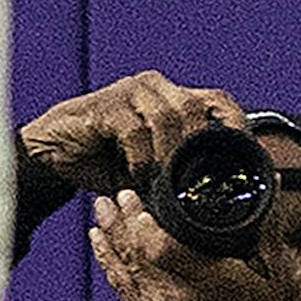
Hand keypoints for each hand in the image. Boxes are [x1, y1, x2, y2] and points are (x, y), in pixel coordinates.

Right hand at [20, 70, 247, 193]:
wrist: (54, 154)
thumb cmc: (106, 163)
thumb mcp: (150, 172)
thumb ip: (177, 179)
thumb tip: (215, 212)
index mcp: (173, 98)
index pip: (218, 100)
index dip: (235, 125)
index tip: (246, 159)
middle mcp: (156, 88)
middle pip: (195, 106)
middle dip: (200, 147)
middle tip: (197, 183)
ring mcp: (131, 92)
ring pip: (168, 115)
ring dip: (170, 156)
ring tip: (166, 185)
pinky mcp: (107, 106)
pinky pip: (134, 128)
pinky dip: (142, 158)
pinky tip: (139, 178)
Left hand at [90, 189, 287, 300]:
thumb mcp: (272, 272)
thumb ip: (268, 226)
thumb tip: (272, 184)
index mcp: (208, 283)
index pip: (160, 248)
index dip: (141, 221)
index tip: (135, 196)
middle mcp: (177, 299)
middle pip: (136, 254)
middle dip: (121, 220)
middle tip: (115, 194)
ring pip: (123, 268)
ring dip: (108, 236)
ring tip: (100, 209)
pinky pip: (120, 287)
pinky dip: (107, 262)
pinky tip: (100, 241)